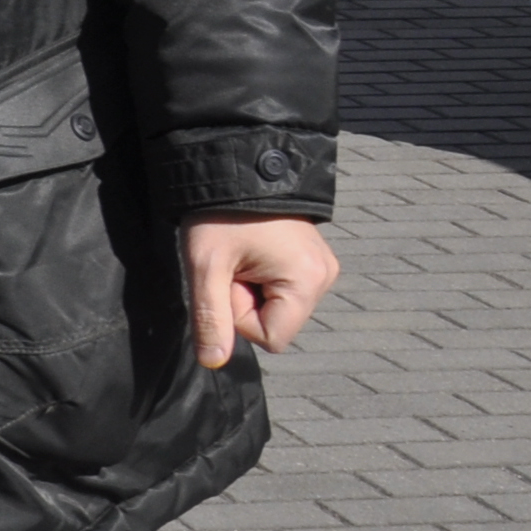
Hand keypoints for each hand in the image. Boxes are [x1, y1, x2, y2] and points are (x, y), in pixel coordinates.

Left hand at [180, 215, 337, 369]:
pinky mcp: (313, 259)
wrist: (236, 168)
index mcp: (307, 281)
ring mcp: (322, 267)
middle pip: (277, 322)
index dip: (241, 317)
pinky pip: (283, 288)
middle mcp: (324, 277)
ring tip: (242, 254)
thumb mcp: (206, 267)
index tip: (229, 279)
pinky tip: (252, 251)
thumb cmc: (220, 215)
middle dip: (246, 300)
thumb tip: (213, 361)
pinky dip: (261, 276)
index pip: (272, 338)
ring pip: (278, 306)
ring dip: (252, 287)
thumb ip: (211, 317)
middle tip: (233, 263)